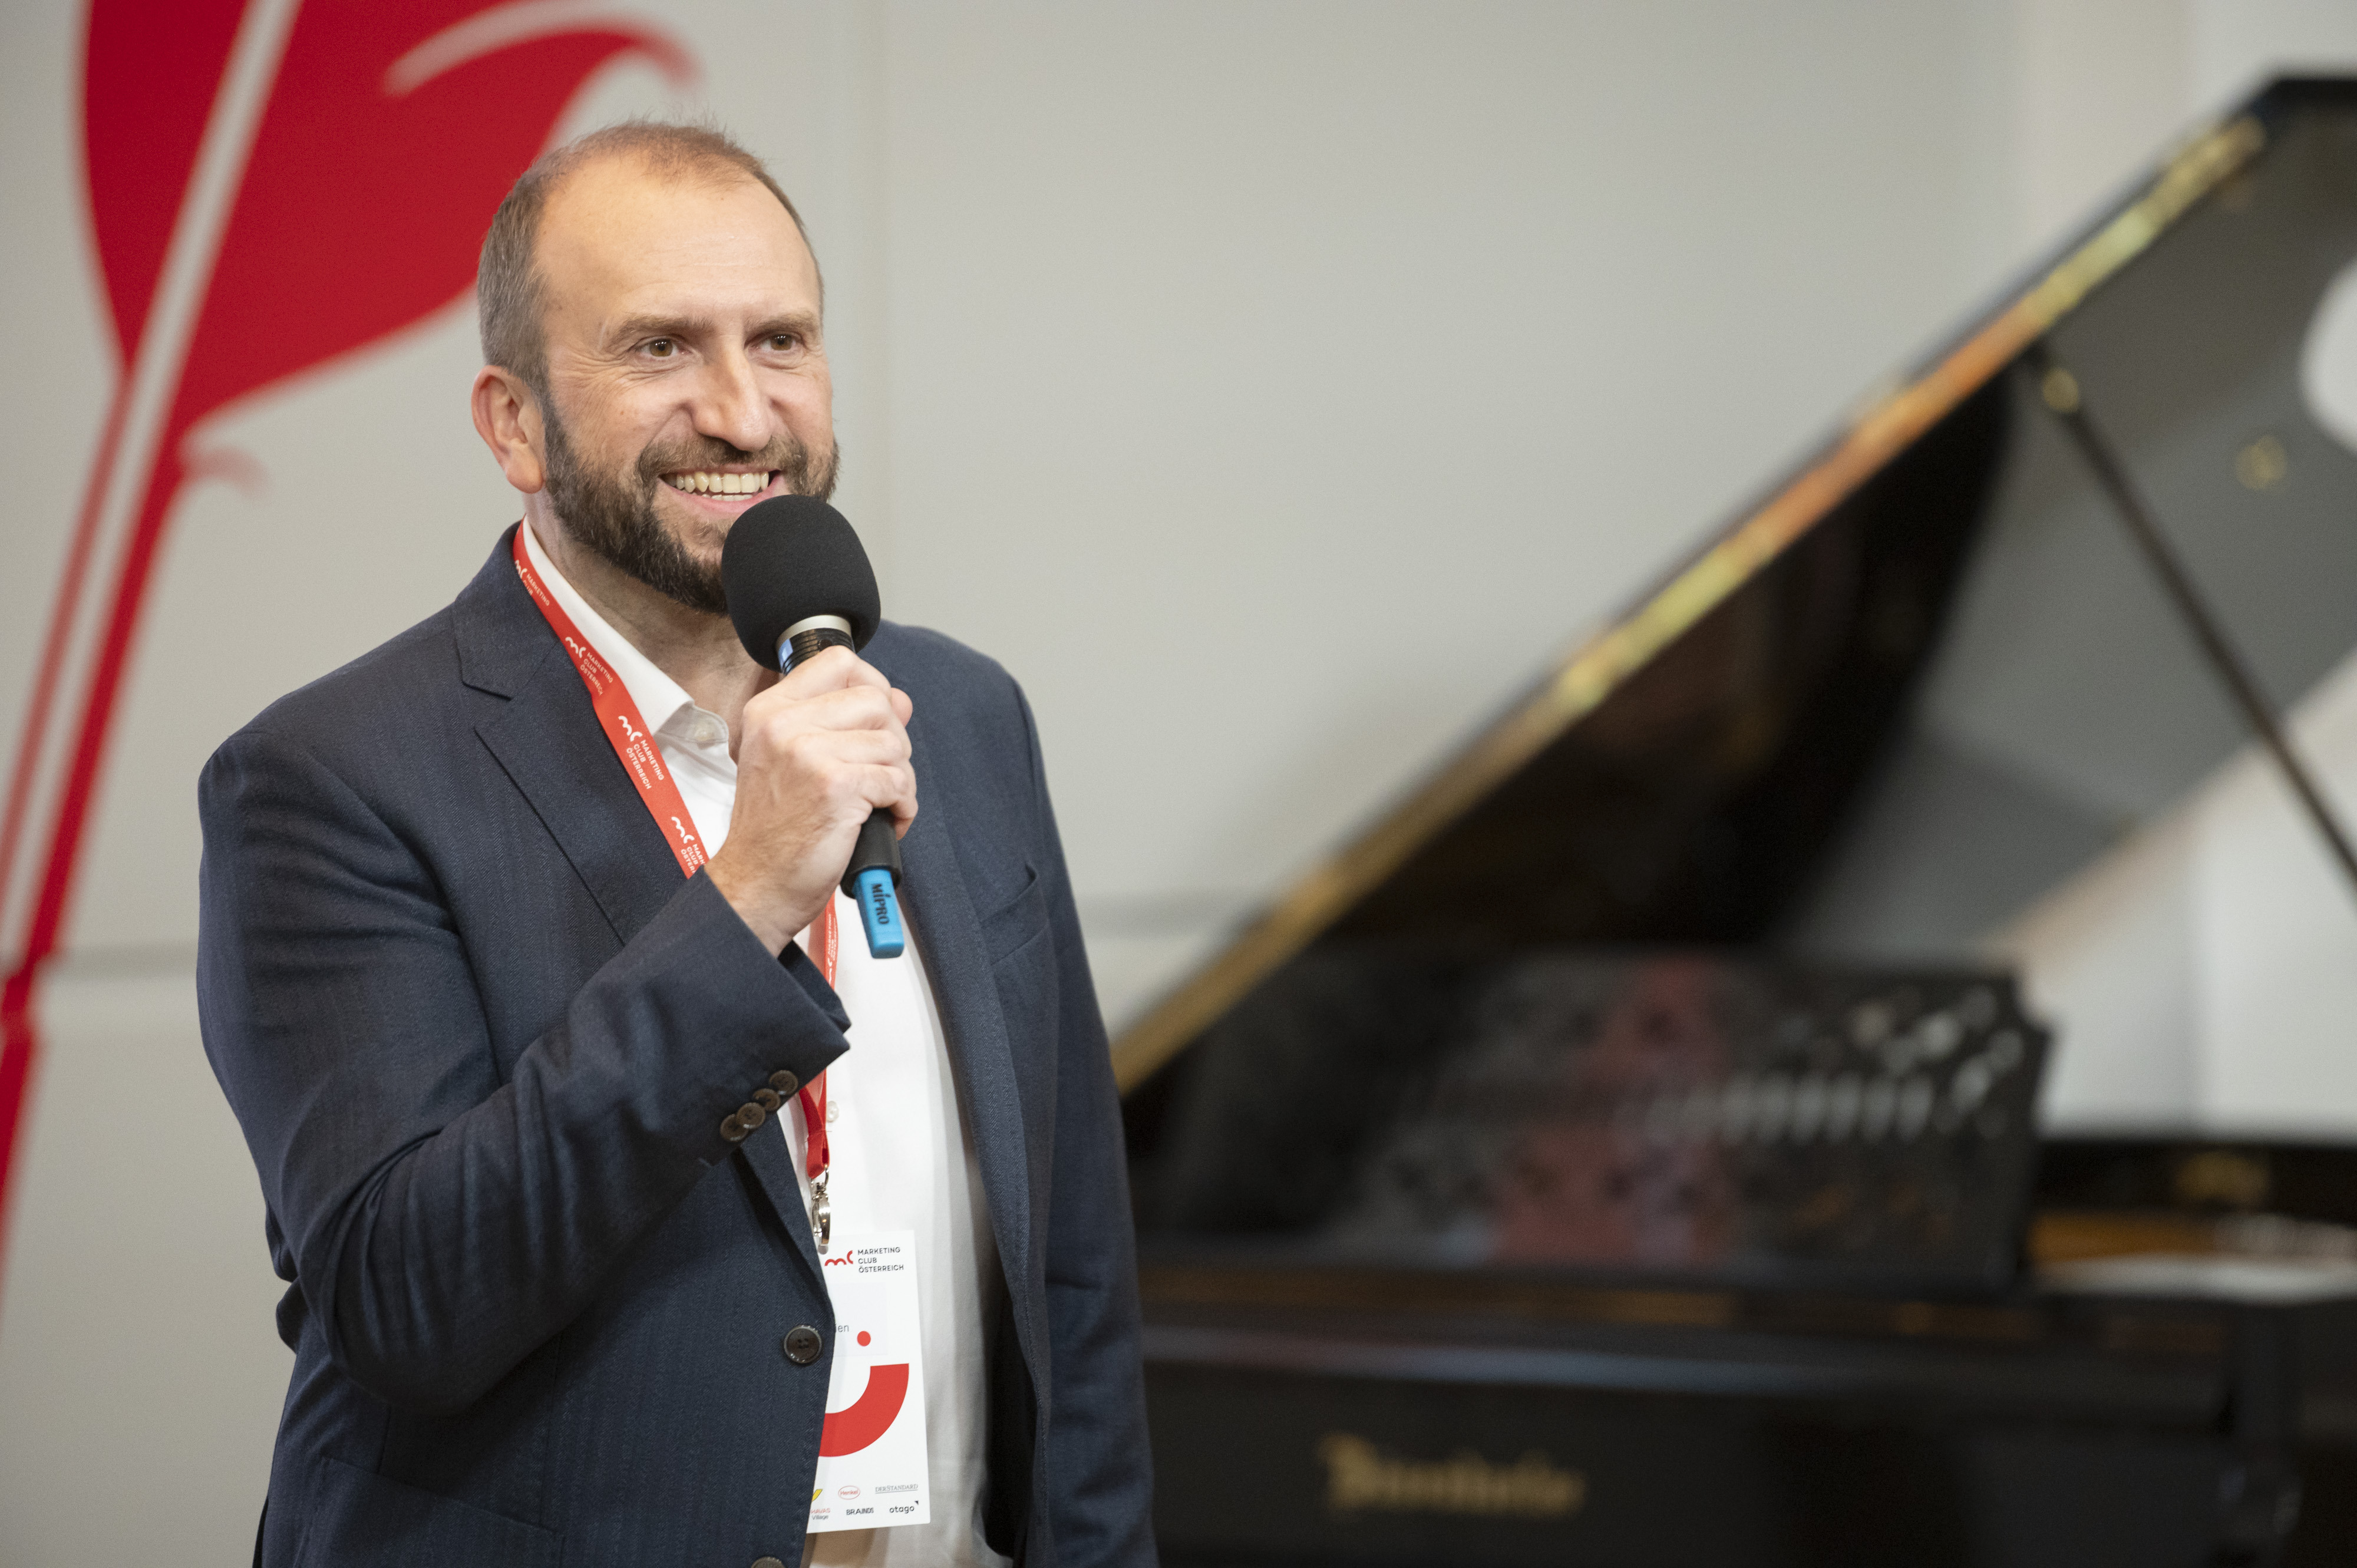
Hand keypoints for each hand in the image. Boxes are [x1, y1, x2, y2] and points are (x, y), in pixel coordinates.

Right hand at [705, 646, 914, 953]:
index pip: (839, 662)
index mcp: (771, 710)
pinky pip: (897, 780)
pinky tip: (885, 820)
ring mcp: (808, 753)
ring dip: (900, 777)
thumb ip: (844, 722)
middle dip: (893, 740)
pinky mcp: (835, 787)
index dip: (872, 685)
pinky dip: (903, 806)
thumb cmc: (775, 829)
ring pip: (893, 742)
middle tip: (879, 774)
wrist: (755, 883)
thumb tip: (900, 698)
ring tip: (880, 802)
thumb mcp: (794, 760)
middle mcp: (785, 724)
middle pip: (876, 700)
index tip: (875, 720)